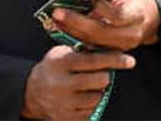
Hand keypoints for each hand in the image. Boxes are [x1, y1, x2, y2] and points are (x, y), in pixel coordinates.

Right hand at [21, 45, 135, 119]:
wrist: (31, 92)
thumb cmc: (53, 68)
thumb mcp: (61, 53)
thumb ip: (82, 50)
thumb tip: (109, 48)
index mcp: (61, 63)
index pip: (94, 61)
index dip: (114, 59)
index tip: (130, 60)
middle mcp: (62, 84)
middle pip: (100, 81)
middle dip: (105, 76)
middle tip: (102, 74)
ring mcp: (64, 103)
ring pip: (98, 97)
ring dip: (99, 91)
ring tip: (89, 86)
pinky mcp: (66, 118)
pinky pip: (91, 111)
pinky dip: (91, 104)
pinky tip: (83, 98)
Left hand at [52, 0, 160, 51]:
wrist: (148, 21)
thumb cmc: (133, 2)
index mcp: (136, 16)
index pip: (118, 16)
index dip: (103, 9)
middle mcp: (129, 35)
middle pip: (99, 31)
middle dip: (76, 22)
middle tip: (58, 12)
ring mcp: (121, 46)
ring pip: (92, 41)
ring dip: (71, 31)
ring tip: (56, 19)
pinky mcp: (112, 52)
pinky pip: (91, 46)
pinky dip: (76, 36)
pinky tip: (63, 28)